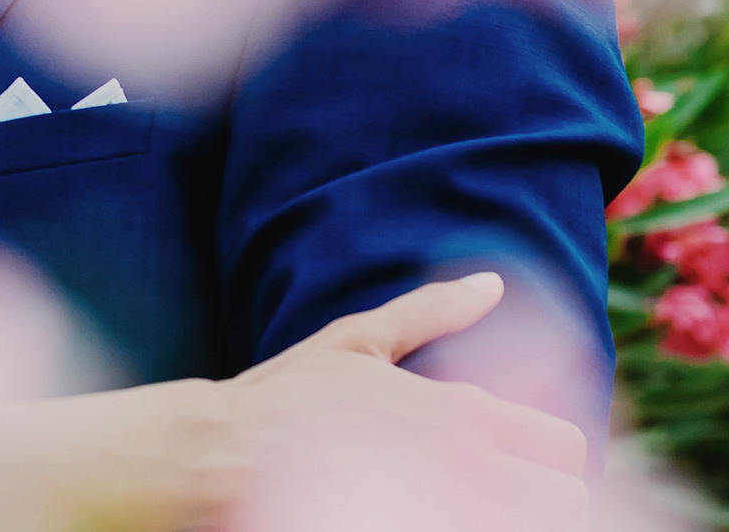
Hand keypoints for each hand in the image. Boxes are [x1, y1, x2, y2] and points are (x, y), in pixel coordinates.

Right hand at [190, 272, 588, 530]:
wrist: (222, 455)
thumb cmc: (285, 397)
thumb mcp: (355, 342)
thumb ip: (430, 312)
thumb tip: (490, 283)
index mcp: (460, 413)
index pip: (568, 447)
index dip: (551, 458)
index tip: (515, 463)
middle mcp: (465, 467)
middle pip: (568, 503)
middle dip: (541, 500)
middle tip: (494, 496)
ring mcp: (441, 512)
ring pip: (532, 529)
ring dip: (506, 516)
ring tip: (457, 505)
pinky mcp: (407, 531)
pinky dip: (465, 530)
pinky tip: (417, 516)